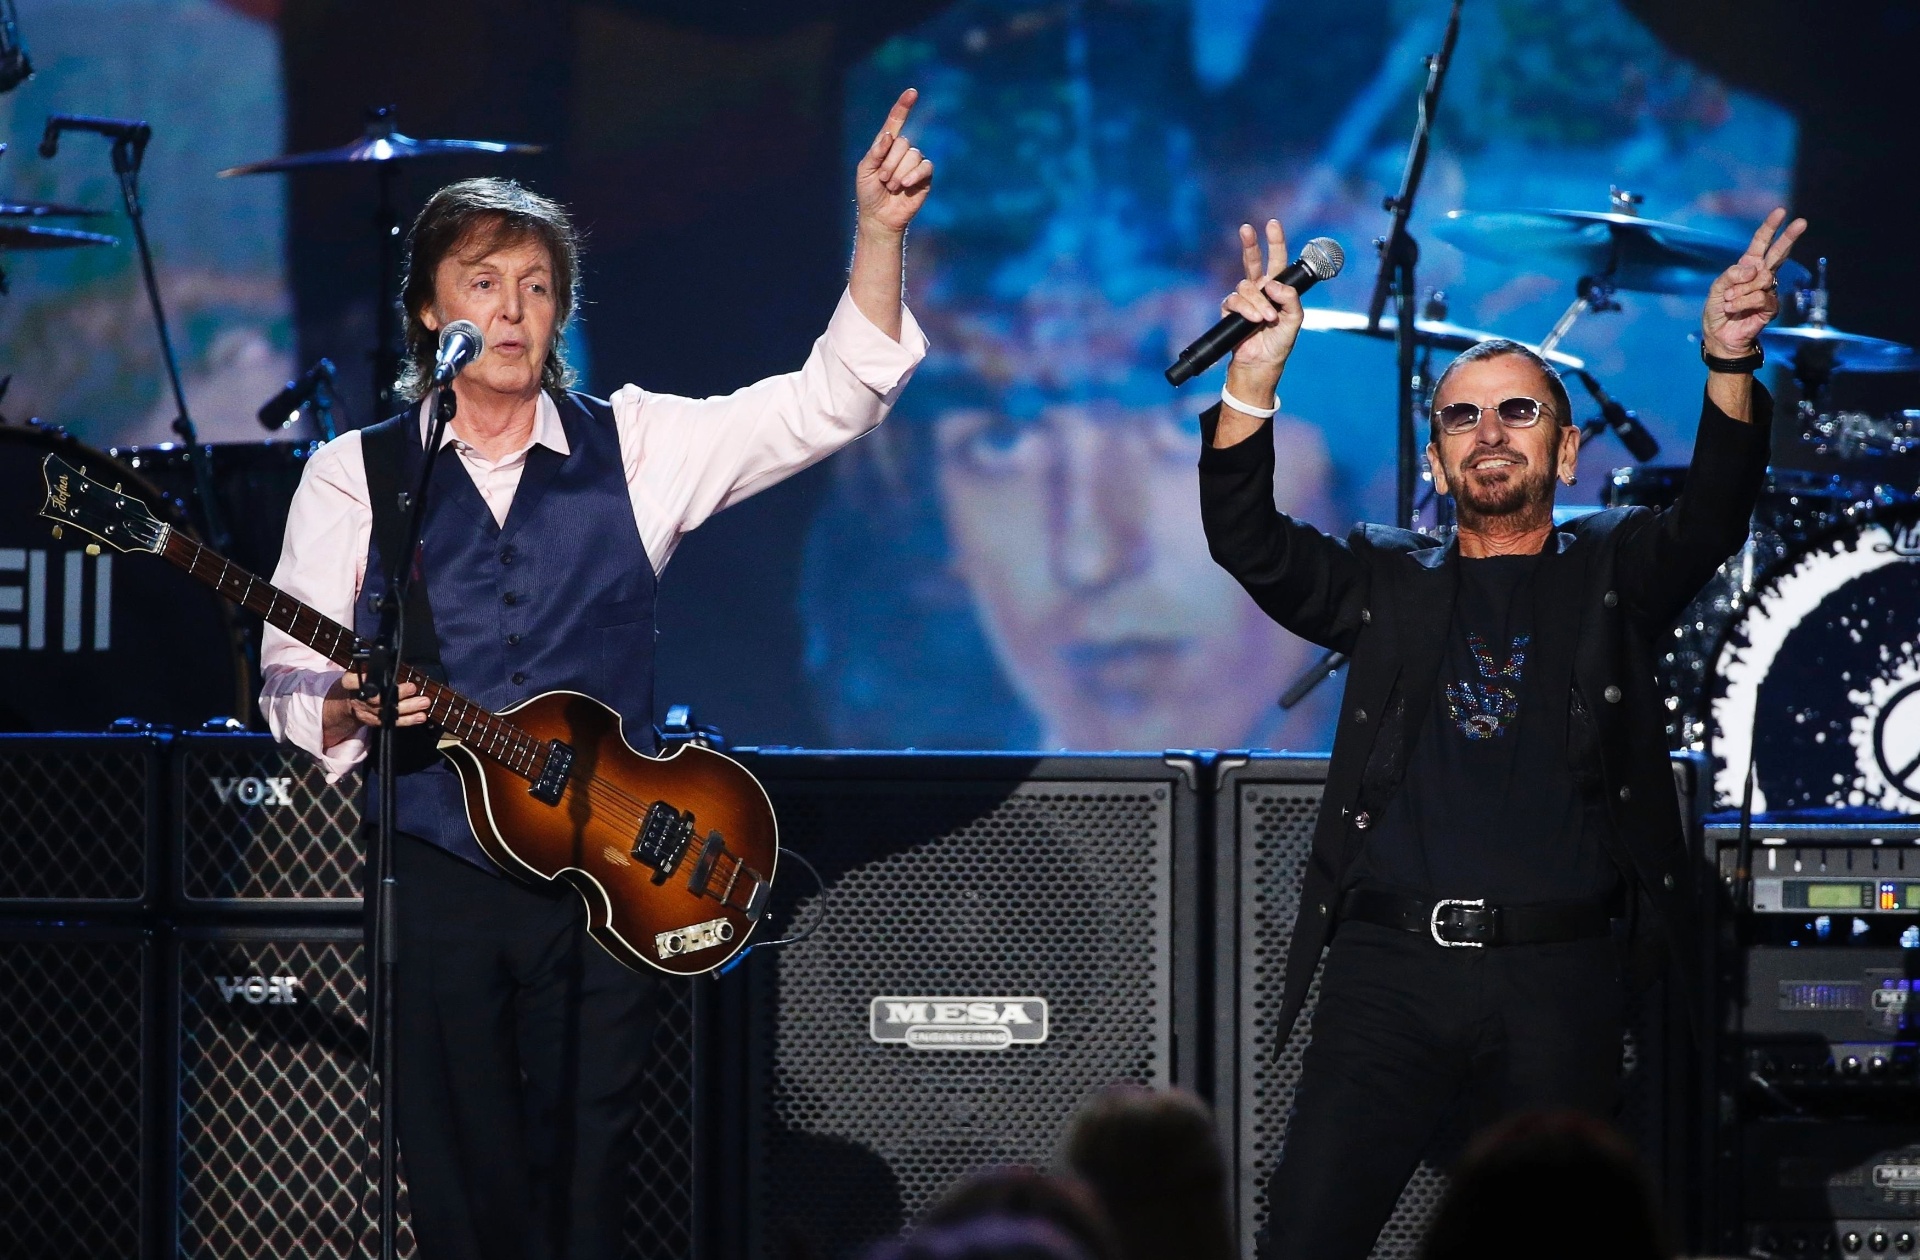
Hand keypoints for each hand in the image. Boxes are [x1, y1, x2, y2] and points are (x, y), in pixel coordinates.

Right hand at [321, 671, 430, 748]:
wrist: (349, 704)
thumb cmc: (359, 683)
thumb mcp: (358, 672)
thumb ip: (369, 667)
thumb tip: (387, 658)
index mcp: (350, 684)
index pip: (350, 681)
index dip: (361, 679)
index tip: (377, 676)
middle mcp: (358, 700)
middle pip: (376, 699)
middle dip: (396, 694)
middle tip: (412, 688)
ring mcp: (366, 713)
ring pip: (388, 712)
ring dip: (408, 707)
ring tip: (424, 702)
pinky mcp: (375, 722)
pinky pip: (392, 722)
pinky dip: (408, 719)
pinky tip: (420, 716)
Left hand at [855, 88, 933, 235]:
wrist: (879, 217)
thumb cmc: (869, 193)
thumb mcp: (864, 170)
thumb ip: (875, 152)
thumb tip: (890, 136)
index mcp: (885, 145)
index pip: (895, 121)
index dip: (903, 107)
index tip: (912, 92)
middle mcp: (902, 151)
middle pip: (902, 142)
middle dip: (889, 163)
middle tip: (882, 180)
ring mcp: (914, 163)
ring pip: (912, 155)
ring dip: (897, 174)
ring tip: (891, 187)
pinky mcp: (925, 176)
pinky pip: (924, 167)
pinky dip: (912, 176)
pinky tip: (904, 186)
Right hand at [1222, 219, 1305, 402]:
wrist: (1261, 365)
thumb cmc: (1279, 344)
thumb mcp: (1295, 320)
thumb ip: (1290, 298)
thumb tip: (1272, 283)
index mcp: (1277, 289)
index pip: (1277, 261)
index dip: (1275, 242)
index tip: (1272, 223)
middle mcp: (1260, 291)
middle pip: (1253, 262)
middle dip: (1250, 245)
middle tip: (1246, 229)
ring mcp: (1245, 301)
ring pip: (1247, 286)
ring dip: (1259, 302)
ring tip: (1267, 319)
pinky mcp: (1230, 312)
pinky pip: (1235, 301)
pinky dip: (1247, 309)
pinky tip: (1254, 320)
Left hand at [1703, 207, 1806, 357]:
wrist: (1720, 336)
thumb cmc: (1718, 310)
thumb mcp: (1717, 289)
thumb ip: (1731, 275)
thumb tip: (1753, 268)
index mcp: (1748, 266)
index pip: (1761, 243)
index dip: (1770, 227)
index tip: (1781, 211)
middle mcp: (1762, 275)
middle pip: (1779, 253)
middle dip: (1789, 237)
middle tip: (1802, 222)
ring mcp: (1768, 290)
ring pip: (1761, 279)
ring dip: (1740, 291)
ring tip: (1730, 302)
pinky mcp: (1771, 307)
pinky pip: (1759, 297)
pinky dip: (1742, 302)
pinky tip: (1734, 309)